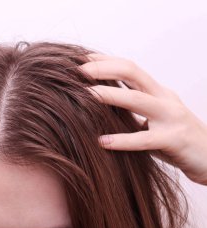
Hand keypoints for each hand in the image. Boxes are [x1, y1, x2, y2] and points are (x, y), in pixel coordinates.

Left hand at [80, 54, 206, 184]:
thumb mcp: (153, 117)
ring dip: (110, 95)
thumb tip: (100, 101)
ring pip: (137, 99)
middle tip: (79, 71)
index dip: (106, 61)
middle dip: (105, 69)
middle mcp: (164, 98)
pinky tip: (103, 141)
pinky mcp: (174, 139)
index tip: (82, 59)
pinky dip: (122, 139)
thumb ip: (132, 109)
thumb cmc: (175, 138)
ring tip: (86, 95)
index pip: (129, 68)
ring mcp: (171, 117)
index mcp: (157, 92)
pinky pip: (145, 139)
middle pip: (133, 73)